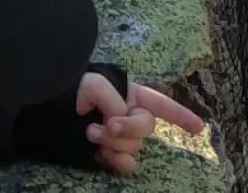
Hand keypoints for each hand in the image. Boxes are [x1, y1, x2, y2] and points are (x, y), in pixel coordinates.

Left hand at [79, 76, 206, 175]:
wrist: (47, 107)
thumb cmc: (71, 87)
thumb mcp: (95, 84)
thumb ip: (116, 101)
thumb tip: (123, 119)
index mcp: (130, 94)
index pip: (161, 103)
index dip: (181, 115)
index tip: (200, 129)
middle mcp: (129, 115)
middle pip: (146, 126)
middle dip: (129, 127)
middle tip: (108, 124)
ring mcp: (119, 136)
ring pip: (135, 146)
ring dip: (115, 142)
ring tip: (92, 132)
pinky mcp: (108, 153)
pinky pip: (126, 163)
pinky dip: (117, 160)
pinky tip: (101, 153)